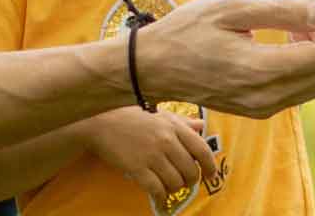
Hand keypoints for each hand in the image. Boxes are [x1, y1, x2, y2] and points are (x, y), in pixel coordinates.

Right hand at [80, 107, 216, 206]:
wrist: (104, 123)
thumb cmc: (134, 117)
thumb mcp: (161, 115)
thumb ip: (183, 123)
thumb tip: (201, 127)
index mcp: (174, 127)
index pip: (201, 150)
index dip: (209, 166)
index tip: (210, 174)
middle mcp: (166, 141)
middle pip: (190, 170)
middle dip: (190, 181)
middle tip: (185, 182)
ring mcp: (152, 155)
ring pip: (175, 183)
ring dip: (175, 189)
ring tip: (170, 187)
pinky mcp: (137, 169)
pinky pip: (156, 190)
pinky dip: (161, 198)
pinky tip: (160, 199)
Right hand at [135, 0, 314, 117]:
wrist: (152, 67)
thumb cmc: (188, 29)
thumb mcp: (233, 8)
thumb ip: (283, 12)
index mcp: (259, 71)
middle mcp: (265, 98)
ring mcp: (261, 108)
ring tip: (301, 21)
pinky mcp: (257, 109)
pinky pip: (300, 90)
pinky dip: (306, 64)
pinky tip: (287, 40)